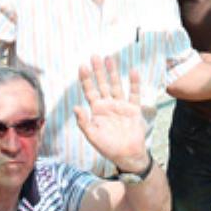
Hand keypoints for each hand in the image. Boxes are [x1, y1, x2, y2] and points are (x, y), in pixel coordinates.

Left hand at [74, 56, 147, 171]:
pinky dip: (134, 83)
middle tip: (94, 56)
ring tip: (109, 58)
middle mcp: (108, 104)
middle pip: (102, 84)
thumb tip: (75, 107)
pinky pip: (134, 93)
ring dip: (113, 72)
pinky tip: (133, 72)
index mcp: (97, 110)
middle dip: (98, 70)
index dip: (86, 79)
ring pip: (116, 85)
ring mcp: (121, 105)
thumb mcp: (92, 136)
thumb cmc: (108, 147)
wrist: (127, 154)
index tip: (82, 66)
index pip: (89, 90)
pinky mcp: (133, 109)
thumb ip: (84, 122)